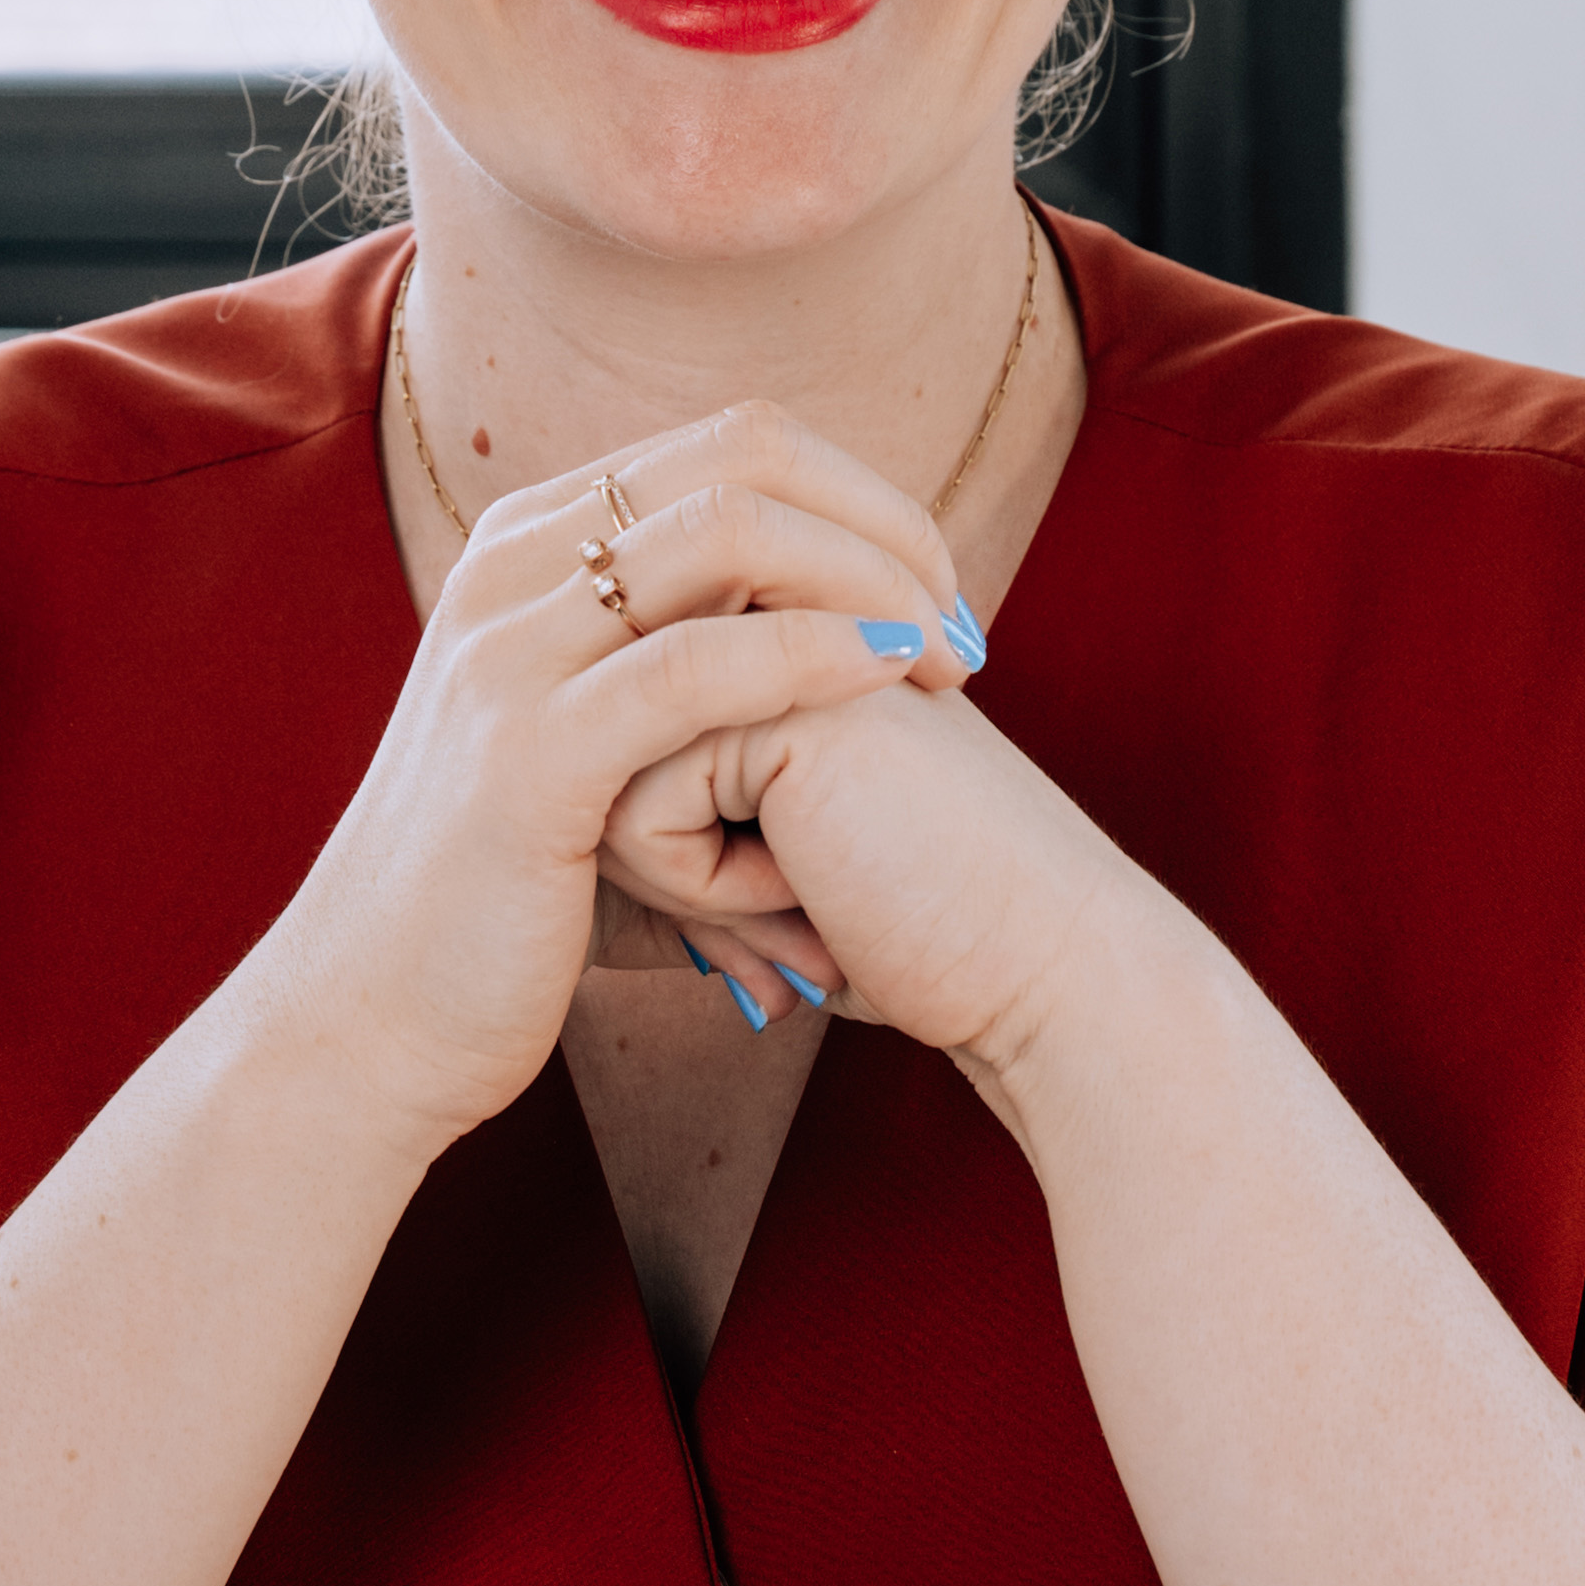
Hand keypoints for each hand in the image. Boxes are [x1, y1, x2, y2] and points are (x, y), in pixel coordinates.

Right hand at [532, 409, 985, 1020]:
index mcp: (529, 546)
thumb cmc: (504, 901)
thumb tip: (825, 643)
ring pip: (731, 533)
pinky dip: (814, 661)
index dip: (861, 500)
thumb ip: (675, 675)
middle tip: (962, 625)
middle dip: (885, 524)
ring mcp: (509, 652)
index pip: (734, 443)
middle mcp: (510, 568)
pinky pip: (697, 667)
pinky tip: (885, 687)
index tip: (935, 595)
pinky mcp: (527, 756)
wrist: (367, 1022)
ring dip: (872, 582)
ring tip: (946, 661)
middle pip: (746, 457)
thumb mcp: (587, 746)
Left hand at [606, 660, 1176, 1102]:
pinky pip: (635, 807)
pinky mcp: (772, 681)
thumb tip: (555, 797)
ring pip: (601, 771)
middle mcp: (764, 608)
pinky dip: (705, 888)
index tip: (786, 882)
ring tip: (805, 892)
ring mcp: (771, 629)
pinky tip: (810, 895)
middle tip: (792, 892)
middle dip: (659, 851)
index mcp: (766, 630)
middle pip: (593, 745)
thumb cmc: (901, 931)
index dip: (664, 846)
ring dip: (682, 872)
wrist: (1029, 976)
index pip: (612, 734)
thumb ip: (671, 787)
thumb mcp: (752, 851)